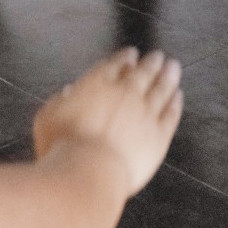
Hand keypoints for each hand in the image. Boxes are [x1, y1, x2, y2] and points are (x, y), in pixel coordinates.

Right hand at [33, 48, 182, 197]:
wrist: (88, 172)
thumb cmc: (62, 147)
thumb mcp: (48, 116)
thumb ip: (59, 101)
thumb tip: (69, 93)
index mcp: (98, 84)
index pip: (115, 64)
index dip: (124, 57)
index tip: (131, 54)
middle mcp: (125, 93)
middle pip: (142, 72)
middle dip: (150, 62)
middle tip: (157, 56)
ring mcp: (144, 113)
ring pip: (161, 88)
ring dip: (168, 76)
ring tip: (173, 67)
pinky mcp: (158, 135)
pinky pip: (170, 114)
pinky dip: (175, 102)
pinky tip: (178, 96)